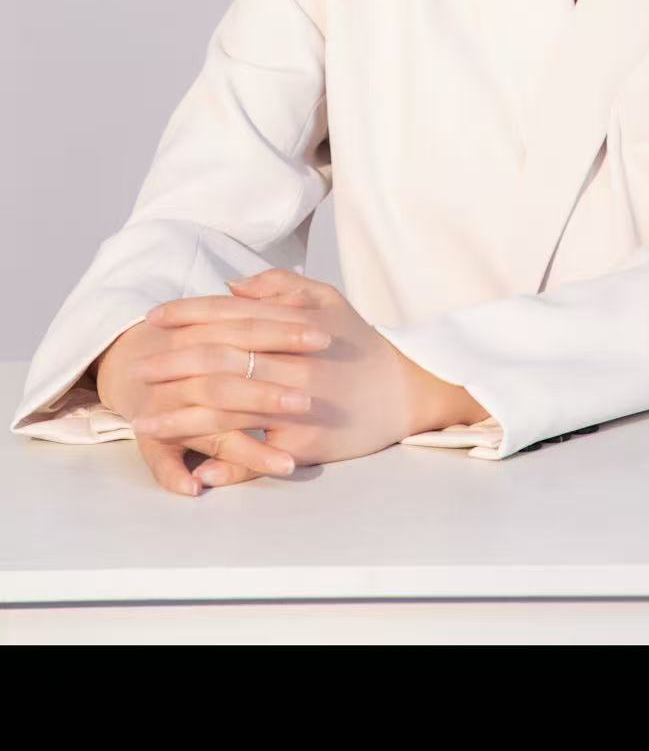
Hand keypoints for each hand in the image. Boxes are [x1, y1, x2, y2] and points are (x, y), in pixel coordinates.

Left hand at [133, 270, 464, 487]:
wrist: (407, 391)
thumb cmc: (361, 345)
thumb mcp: (329, 300)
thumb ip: (282, 288)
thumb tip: (233, 285)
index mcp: (295, 325)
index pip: (230, 315)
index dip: (188, 314)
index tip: (153, 318)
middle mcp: (292, 363)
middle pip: (218, 361)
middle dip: (172, 364)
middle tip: (139, 370)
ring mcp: (297, 406)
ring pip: (226, 410)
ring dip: (180, 416)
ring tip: (145, 421)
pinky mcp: (305, 445)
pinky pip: (256, 455)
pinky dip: (224, 461)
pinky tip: (193, 465)